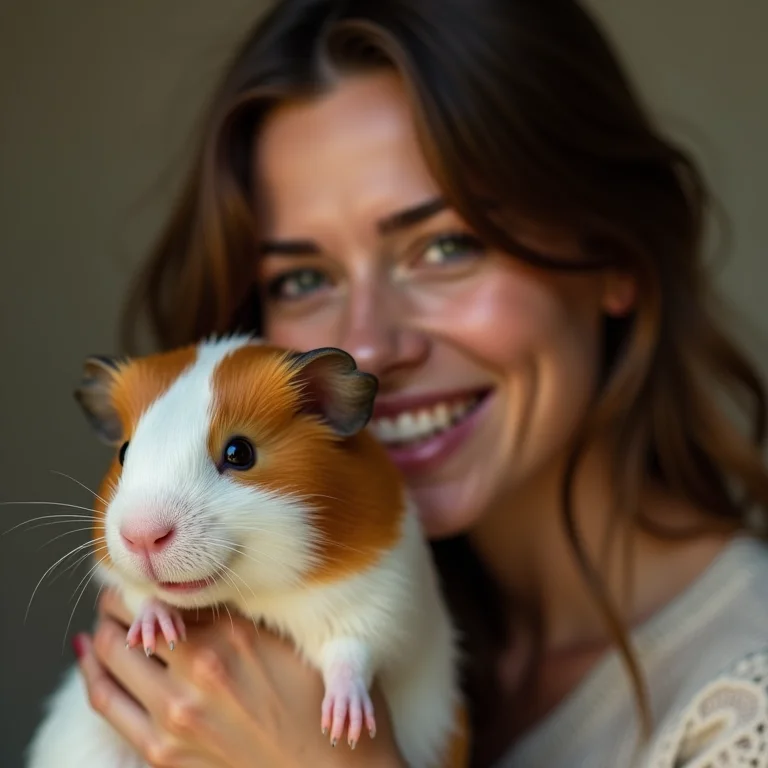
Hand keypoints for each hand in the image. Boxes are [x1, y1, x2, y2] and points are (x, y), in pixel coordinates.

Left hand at [72, 589, 403, 767]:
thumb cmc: (317, 709)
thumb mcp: (289, 646)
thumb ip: (243, 618)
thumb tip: (201, 596)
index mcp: (235, 635)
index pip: (169, 592)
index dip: (152, 580)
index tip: (146, 574)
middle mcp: (199, 668)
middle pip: (134, 618)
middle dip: (121, 601)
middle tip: (120, 592)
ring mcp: (175, 714)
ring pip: (111, 656)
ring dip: (103, 631)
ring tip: (106, 619)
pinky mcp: (162, 751)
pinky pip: (108, 700)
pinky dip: (92, 672)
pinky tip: (87, 655)